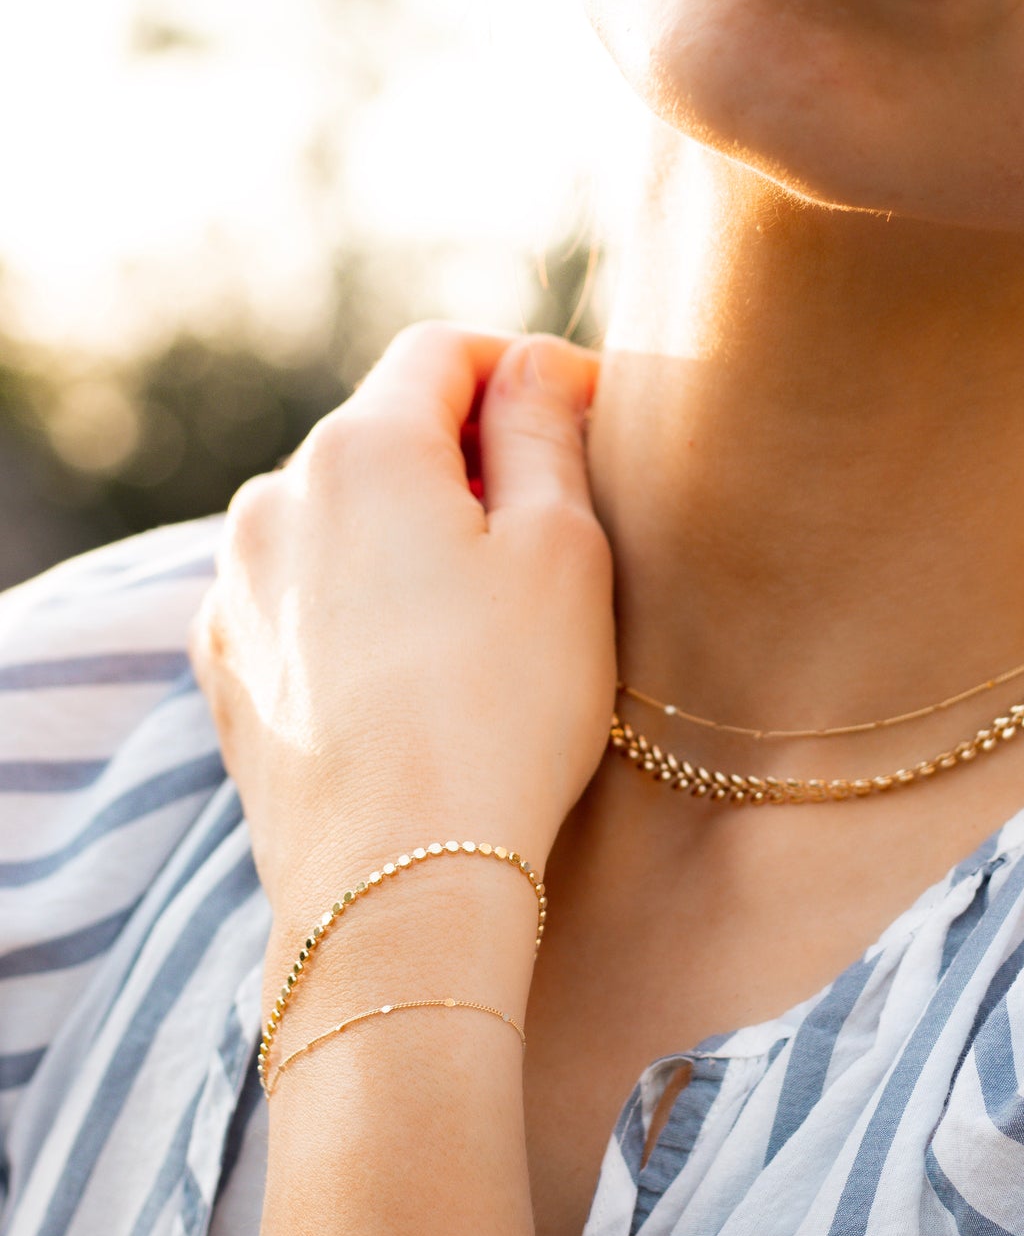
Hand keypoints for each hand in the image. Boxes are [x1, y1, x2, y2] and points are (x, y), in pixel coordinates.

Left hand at [187, 323, 614, 928]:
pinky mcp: (229, 665)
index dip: (523, 369)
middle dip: (468, 451)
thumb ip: (545, 429)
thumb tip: (535, 363)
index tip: (582, 414)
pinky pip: (304, 591)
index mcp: (361, 451)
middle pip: (384, 430)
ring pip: (341, 513)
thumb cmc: (506, 708)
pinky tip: (416, 661)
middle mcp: (274, 500)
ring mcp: (237, 587)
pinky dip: (361, 595)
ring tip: (483, 608)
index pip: (441, 353)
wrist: (401, 883)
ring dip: (412, 527)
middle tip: (550, 519)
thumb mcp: (561, 548)